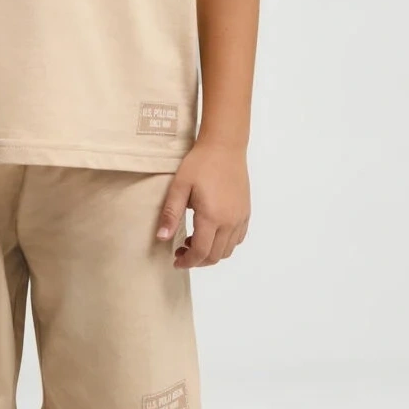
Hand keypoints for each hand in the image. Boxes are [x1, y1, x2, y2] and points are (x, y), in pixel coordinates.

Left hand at [155, 139, 250, 267]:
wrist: (224, 146)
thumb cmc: (199, 164)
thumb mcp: (179, 187)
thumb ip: (170, 214)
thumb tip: (162, 238)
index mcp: (211, 217)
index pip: (201, 252)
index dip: (187, 262)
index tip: (176, 261)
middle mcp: (229, 221)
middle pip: (215, 255)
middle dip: (197, 260)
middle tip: (181, 251)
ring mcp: (240, 217)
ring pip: (228, 250)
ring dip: (211, 253)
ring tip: (195, 241)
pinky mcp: (246, 212)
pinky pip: (238, 238)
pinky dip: (225, 244)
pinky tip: (212, 233)